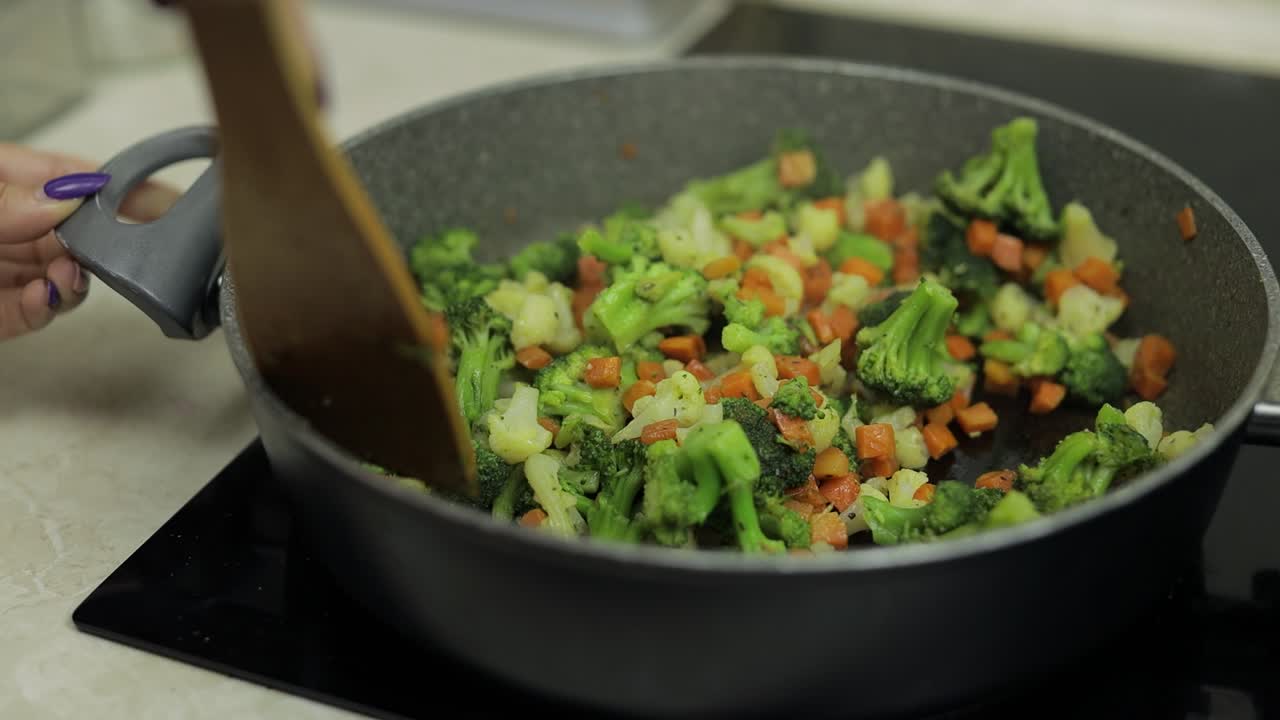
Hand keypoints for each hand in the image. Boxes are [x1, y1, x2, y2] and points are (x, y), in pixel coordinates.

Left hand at [0, 144, 178, 340]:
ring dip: (78, 279)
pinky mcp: (0, 314)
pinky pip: (37, 313)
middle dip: (107, 243)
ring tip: (68, 276)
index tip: (170, 199)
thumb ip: (5, 200)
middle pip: (80, 230)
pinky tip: (46, 296)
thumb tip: (71, 197)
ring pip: (68, 275)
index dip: (123, 186)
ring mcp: (9, 270)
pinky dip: (49, 308)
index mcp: (3, 181)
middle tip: (131, 251)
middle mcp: (12, 226)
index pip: (74, 177)